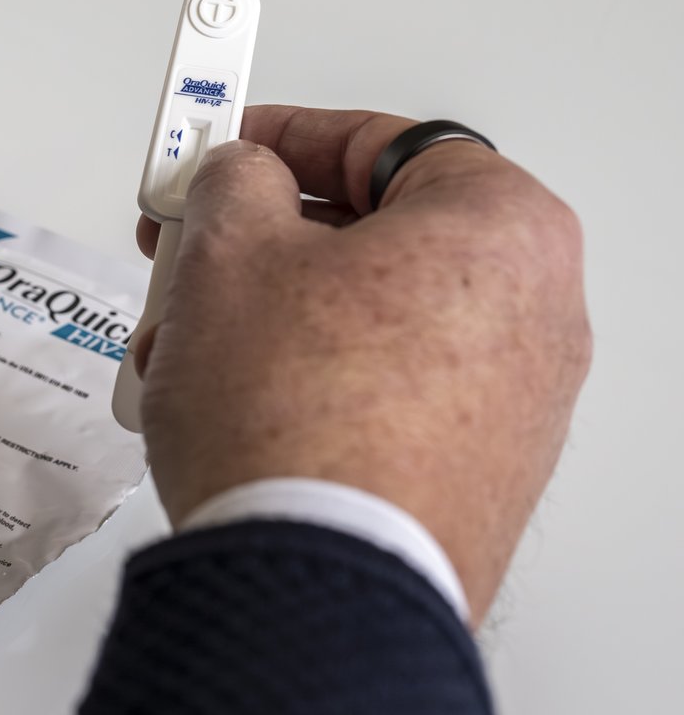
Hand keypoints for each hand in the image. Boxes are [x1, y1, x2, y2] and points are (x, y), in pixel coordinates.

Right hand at [131, 106, 590, 623]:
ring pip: (359, 317)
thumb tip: (240, 176)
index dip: (280, 132)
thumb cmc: (296, 424)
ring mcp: (505, 402)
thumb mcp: (231, 250)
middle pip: (368, 236)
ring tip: (185, 339)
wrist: (314, 582)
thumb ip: (236, 179)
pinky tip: (225, 398)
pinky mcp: (466, 469)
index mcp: (500, 229)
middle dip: (258, 239)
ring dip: (261, 314)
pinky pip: (372, 387)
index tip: (221, 138)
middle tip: (193, 239)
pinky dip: (297, 377)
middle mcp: (529, 313)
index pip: (379, 141)